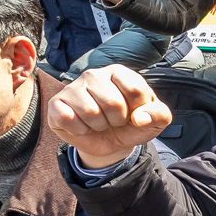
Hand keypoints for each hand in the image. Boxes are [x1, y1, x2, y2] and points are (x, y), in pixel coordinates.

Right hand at [47, 65, 173, 167]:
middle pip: (113, 103)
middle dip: (117, 121)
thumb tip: (140, 118)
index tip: (134, 113)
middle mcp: (94, 75)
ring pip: (91, 112)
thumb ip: (159, 114)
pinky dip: (79, 130)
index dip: (139, 110)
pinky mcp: (56, 103)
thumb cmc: (131, 124)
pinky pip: (68, 119)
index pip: (135, 90)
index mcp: (119, 72)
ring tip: (99, 122)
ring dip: (99, 126)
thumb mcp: (155, 121)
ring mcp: (73, 87)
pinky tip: (82, 125)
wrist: (110, 143)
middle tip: (113, 120)